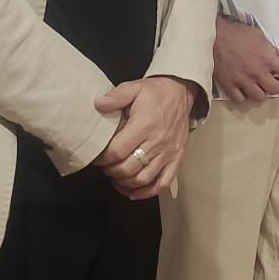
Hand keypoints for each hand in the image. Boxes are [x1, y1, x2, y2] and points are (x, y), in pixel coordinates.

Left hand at [93, 76, 195, 199]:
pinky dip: (147, 192)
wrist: (182, 93)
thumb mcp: (134, 87)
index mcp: (144, 125)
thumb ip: (115, 96)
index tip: (97, 158)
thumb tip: (98, 104)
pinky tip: (134, 192)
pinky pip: (163, 183)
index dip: (102, 159)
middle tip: (105, 167)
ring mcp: (169, 153)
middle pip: (128, 168)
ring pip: (144, 179)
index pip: (117, 151)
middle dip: (111, 171)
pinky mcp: (177, 159)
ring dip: (126, 183)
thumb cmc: (156, 93)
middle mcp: (157, 142)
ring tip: (116, 177)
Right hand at [213, 17, 278, 102]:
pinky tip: (242, 88)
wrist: (214, 36)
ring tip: (255, 85)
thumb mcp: (259, 36)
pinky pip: (240, 99)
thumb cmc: (237, 33)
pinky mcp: (229, 85)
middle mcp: (257, 73)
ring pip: (259, 97)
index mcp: (267, 59)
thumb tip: (277, 59)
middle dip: (275, 85)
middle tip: (270, 80)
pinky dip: (242, 95)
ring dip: (259, 91)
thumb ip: (270, 50)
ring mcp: (242, 81)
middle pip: (275, 89)